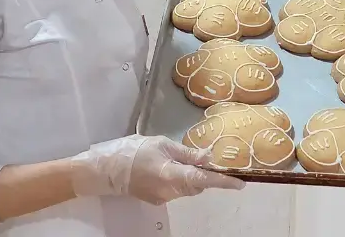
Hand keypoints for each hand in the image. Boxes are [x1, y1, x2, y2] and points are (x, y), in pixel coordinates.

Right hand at [69, 135, 245, 204]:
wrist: (104, 170)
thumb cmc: (131, 150)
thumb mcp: (161, 144)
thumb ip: (186, 153)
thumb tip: (208, 157)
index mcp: (171, 174)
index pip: (203, 179)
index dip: (222, 181)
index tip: (240, 183)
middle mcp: (169, 191)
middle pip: (196, 185)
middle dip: (201, 173)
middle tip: (198, 158)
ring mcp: (162, 198)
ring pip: (186, 188)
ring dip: (188, 176)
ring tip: (174, 159)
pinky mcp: (155, 200)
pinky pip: (174, 190)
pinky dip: (176, 180)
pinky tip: (162, 168)